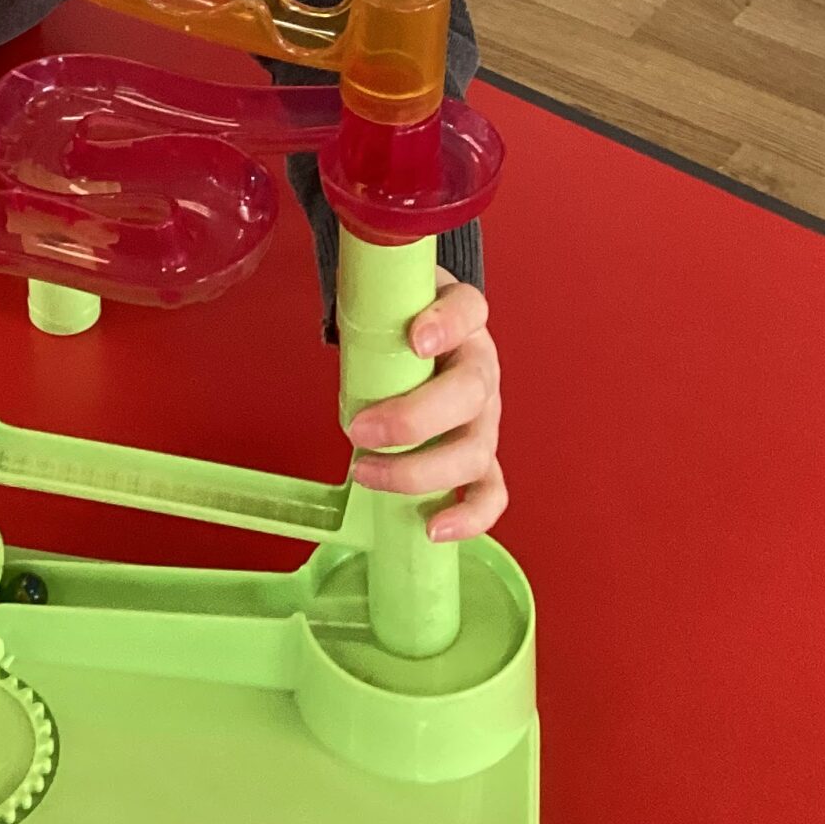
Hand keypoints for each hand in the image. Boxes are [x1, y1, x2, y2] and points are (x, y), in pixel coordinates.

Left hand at [347, 276, 504, 542]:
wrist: (417, 337)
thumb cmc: (401, 320)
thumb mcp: (387, 295)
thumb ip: (370, 295)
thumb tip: (335, 317)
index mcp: (464, 319)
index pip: (468, 310)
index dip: (447, 325)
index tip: (416, 339)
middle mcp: (482, 367)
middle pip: (471, 392)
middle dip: (414, 418)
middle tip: (358, 429)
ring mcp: (486, 416)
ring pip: (476, 449)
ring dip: (421, 471)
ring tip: (365, 472)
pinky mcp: (482, 455)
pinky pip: (489, 491)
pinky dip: (469, 515)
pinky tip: (434, 528)